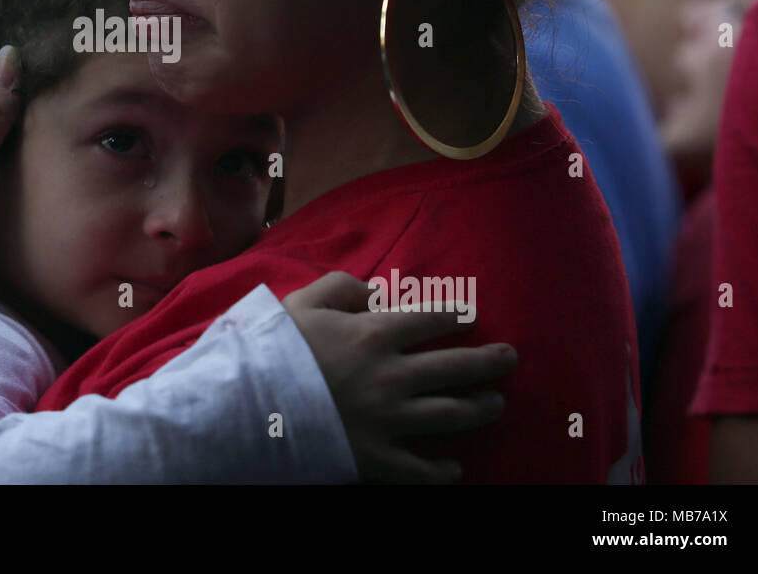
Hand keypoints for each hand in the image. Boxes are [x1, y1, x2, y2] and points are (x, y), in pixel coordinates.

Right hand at [283, 271, 516, 483]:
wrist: (247, 405)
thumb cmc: (272, 349)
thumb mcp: (301, 302)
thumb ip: (341, 287)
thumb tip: (376, 291)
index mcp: (374, 334)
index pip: (431, 318)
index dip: (457, 315)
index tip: (471, 316)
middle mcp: (392, 376)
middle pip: (457, 367)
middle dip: (490, 361)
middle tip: (510, 358)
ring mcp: (388, 421)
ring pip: (451, 415)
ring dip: (481, 409)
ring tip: (496, 404)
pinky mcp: (377, 458)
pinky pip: (421, 470)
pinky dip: (443, 471)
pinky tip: (455, 468)